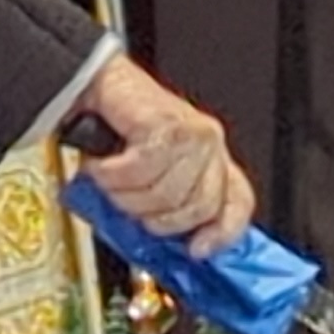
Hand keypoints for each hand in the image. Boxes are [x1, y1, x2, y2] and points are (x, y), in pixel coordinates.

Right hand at [75, 53, 256, 258]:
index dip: (221, 232)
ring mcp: (192, 134)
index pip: (238, 201)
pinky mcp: (167, 125)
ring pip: (164, 195)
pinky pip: (139, 172)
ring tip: (108, 178)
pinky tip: (101, 165)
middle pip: (198, 208)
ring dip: (123, 195)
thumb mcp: (151, 174)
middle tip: (127, 205)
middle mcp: (208, 144)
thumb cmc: (118, 127)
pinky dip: (110, 175)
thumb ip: (168, 205)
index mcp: (212, 157)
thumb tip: (171, 248)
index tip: (196, 250)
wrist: (95, 83)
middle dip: (154, 218)